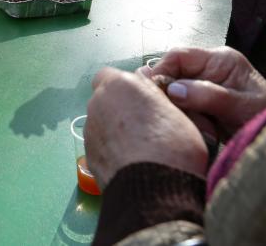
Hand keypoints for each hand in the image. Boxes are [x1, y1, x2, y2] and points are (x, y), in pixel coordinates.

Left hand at [84, 68, 207, 188]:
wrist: (154, 191)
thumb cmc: (172, 143)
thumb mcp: (176, 108)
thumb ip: (154, 92)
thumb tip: (146, 86)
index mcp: (117, 85)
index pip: (111, 75)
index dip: (128, 87)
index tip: (146, 99)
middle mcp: (96, 104)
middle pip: (106, 100)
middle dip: (121, 109)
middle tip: (147, 124)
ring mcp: (90, 133)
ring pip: (102, 124)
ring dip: (116, 131)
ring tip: (141, 149)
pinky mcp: (89, 158)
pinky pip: (102, 147)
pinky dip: (113, 151)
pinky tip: (132, 164)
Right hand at [140, 47, 265, 139]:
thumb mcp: (241, 106)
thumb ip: (209, 95)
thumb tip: (173, 90)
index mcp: (220, 60)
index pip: (179, 55)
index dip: (161, 70)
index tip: (153, 91)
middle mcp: (209, 69)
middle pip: (172, 72)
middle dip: (166, 92)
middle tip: (163, 111)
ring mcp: (205, 87)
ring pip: (173, 92)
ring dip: (173, 109)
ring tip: (181, 124)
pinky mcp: (202, 105)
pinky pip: (181, 107)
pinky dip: (180, 118)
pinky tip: (185, 129)